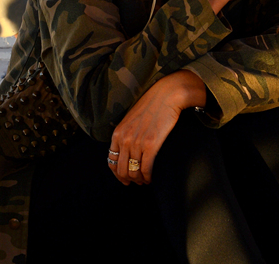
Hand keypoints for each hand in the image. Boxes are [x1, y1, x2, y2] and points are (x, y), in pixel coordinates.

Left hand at [107, 70, 205, 185]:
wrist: (167, 95)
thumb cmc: (152, 105)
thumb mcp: (131, 119)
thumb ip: (126, 133)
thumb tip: (127, 150)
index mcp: (118, 133)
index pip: (112, 161)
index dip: (118, 174)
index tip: (125, 179)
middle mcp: (125, 139)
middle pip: (122, 170)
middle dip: (129, 180)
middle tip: (138, 182)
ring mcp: (137, 143)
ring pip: (134, 172)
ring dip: (140, 180)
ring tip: (146, 180)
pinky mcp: (151, 145)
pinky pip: (146, 169)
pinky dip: (149, 177)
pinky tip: (153, 177)